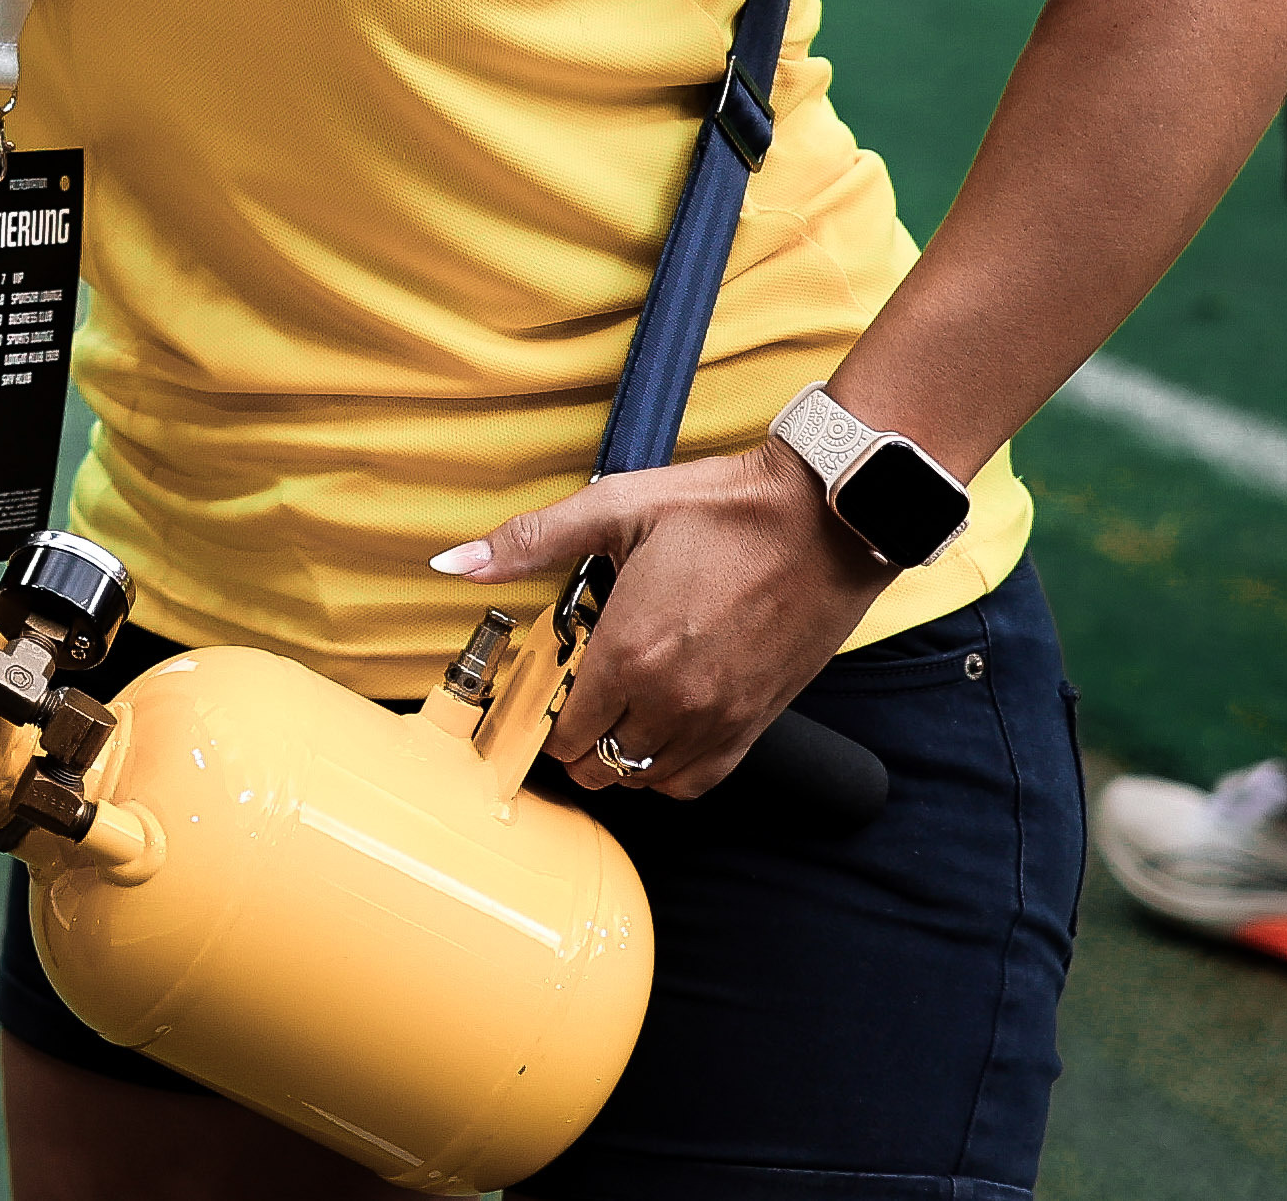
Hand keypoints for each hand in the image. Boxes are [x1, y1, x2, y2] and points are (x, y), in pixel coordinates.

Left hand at [435, 439, 894, 796]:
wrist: (831, 519)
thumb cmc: (728, 509)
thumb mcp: (616, 506)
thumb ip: (531, 540)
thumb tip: (455, 561)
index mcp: (630, 651)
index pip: (564, 726)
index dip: (541, 714)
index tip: (540, 689)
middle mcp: (674, 699)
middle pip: (598, 762)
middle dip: (572, 739)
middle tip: (569, 700)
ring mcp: (721, 717)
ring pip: (645, 778)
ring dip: (617, 758)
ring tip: (610, 716)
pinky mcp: (759, 721)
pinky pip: (700, 780)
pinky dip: (669, 771)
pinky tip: (658, 735)